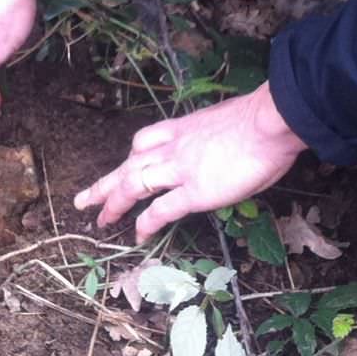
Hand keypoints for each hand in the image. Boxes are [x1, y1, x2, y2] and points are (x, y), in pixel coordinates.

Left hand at [73, 83, 307, 243]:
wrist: (272, 121)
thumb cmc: (265, 120)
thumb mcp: (231, 121)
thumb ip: (218, 136)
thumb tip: (225, 147)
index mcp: (184, 127)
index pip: (145, 140)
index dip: (131, 157)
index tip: (124, 167)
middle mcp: (175, 146)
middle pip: (129, 164)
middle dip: (105, 183)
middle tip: (84, 199)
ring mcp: (182, 169)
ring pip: (133, 185)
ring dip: (113, 203)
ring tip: (100, 220)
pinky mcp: (195, 192)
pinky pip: (161, 210)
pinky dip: (146, 223)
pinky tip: (138, 235)